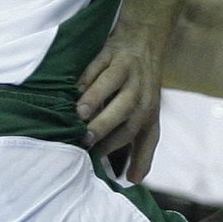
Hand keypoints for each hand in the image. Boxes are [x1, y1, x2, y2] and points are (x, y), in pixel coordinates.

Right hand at [76, 33, 162, 180]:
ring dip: (96, 98)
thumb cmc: (142, 90)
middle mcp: (140, 91)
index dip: (116, 147)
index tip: (94, 161)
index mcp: (148, 111)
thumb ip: (142, 149)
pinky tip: (73, 89)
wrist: (146, 40)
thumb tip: (134, 181)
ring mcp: (128, 70)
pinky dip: (86, 76)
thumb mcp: (149, 119)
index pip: (136, 133)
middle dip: (107, 125)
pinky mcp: (113, 51)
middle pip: (127, 110)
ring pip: (113, 83)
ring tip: (79, 113)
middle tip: (86, 139)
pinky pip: (99, 63)